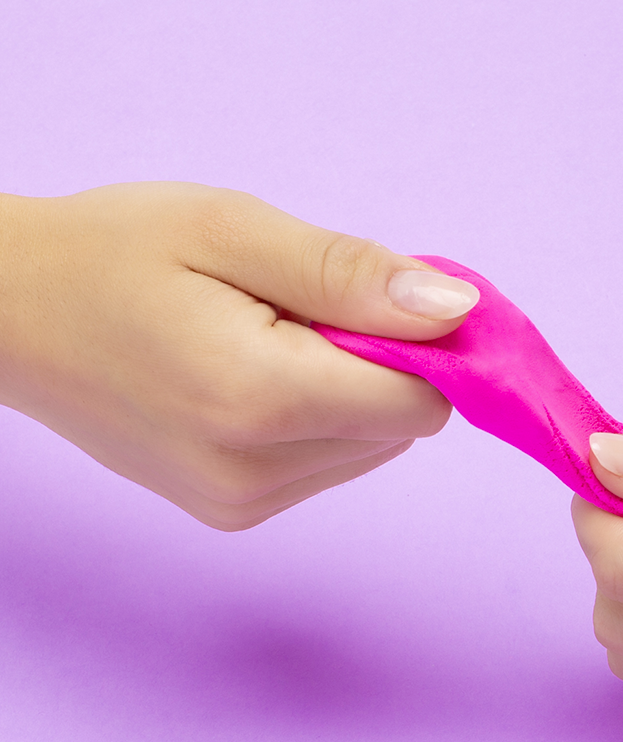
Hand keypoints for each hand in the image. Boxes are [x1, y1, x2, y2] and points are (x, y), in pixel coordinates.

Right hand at [0, 183, 478, 528]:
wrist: (12, 315)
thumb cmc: (115, 253)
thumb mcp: (235, 231)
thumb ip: (352, 277)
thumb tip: (459, 311)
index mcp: (259, 401)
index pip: (421, 402)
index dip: (420, 344)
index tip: (369, 294)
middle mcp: (255, 474)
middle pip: (400, 426)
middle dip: (379, 362)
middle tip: (298, 307)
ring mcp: (239, 503)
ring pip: (370, 446)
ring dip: (347, 389)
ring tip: (264, 338)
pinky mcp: (230, 510)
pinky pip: (327, 461)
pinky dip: (317, 415)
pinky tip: (253, 376)